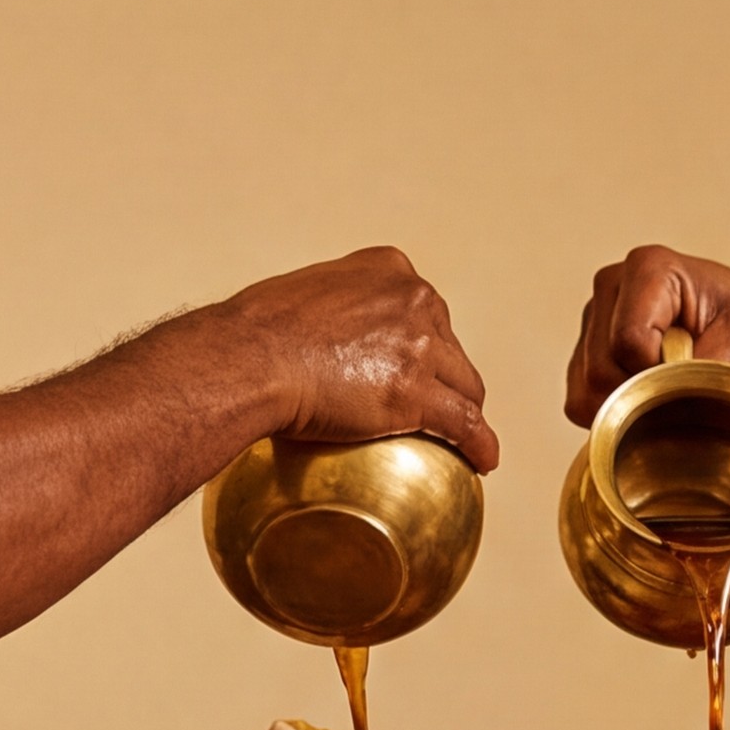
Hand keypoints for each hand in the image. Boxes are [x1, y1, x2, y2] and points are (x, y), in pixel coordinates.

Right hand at [219, 248, 496, 469]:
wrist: (247, 361)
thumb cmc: (251, 337)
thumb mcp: (298, 298)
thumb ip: (322, 314)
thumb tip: (308, 345)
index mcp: (387, 268)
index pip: (424, 309)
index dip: (423, 341)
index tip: (415, 363)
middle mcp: (413, 299)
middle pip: (449, 347)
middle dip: (444, 377)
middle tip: (428, 405)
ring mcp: (419, 346)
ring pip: (465, 386)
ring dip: (463, 411)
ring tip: (462, 438)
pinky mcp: (416, 394)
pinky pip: (464, 425)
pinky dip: (479, 445)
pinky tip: (482, 461)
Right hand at [564, 244, 729, 426]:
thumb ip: (706, 364)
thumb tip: (669, 394)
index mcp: (649, 269)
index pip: (628, 342)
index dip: (659, 376)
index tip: (692, 376)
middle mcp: (612, 289)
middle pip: (599, 371)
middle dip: (642, 395)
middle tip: (683, 390)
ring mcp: (595, 321)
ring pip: (585, 390)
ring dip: (628, 407)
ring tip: (668, 392)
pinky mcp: (588, 352)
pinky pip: (579, 402)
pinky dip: (614, 415)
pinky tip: (648, 399)